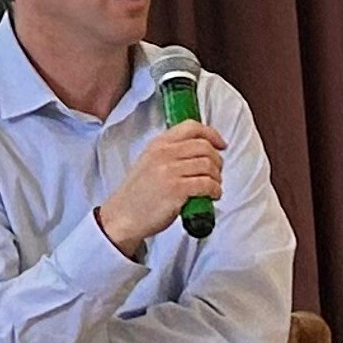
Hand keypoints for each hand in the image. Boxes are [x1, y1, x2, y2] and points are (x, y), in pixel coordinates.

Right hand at [98, 120, 225, 256]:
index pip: (191, 127)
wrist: (123, 216)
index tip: (220, 145)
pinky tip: (211, 196)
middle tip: (216, 172)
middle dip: (217, 160)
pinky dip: (215, 190)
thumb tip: (201, 150)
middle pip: (204, 147)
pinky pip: (207, 184)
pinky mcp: (176, 190)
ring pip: (208, 165)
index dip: (212, 134)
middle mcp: (162, 153)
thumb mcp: (148, 162)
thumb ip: (170, 152)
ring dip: (217, 178)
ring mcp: (169, 171)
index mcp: (157, 144)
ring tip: (212, 186)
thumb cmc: (138, 194)